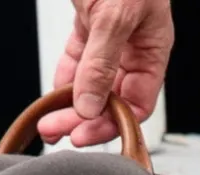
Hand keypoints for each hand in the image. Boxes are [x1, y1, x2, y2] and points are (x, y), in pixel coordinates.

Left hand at [37, 0, 172, 147]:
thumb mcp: (116, 15)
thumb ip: (102, 62)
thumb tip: (90, 106)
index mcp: (152, 49)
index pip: (136, 105)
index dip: (111, 125)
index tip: (83, 135)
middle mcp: (133, 48)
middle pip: (110, 101)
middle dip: (82, 120)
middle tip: (56, 130)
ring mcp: (109, 38)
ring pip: (90, 85)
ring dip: (69, 106)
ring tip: (48, 122)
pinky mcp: (88, 24)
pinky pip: (76, 62)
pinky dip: (63, 80)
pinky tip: (52, 97)